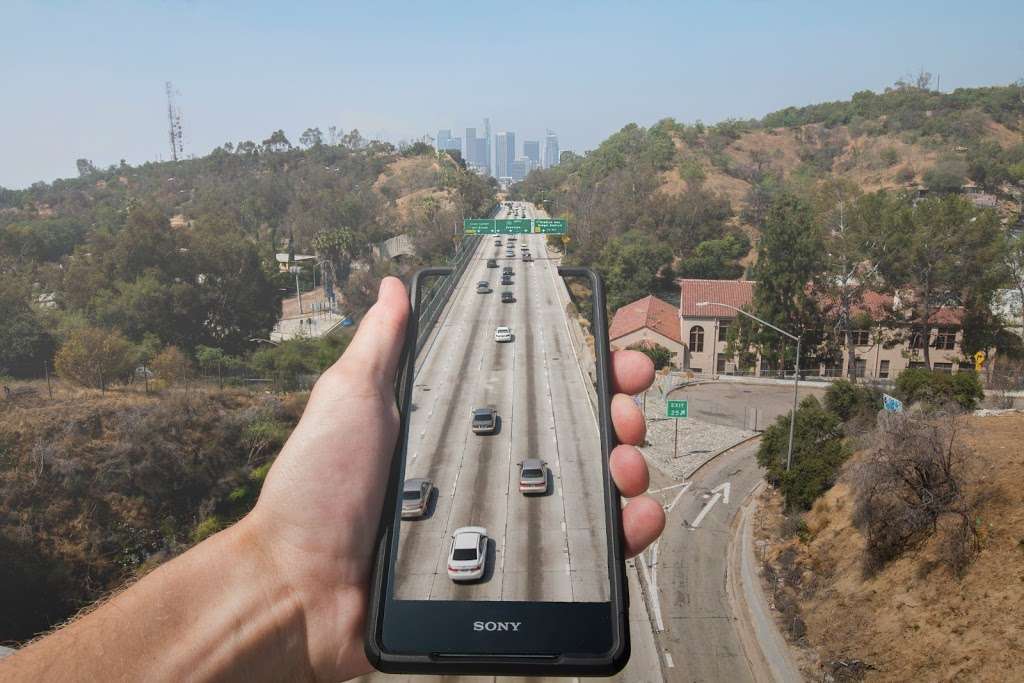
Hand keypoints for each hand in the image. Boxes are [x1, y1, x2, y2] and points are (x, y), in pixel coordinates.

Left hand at [247, 276, 664, 680]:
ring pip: (585, 491)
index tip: (611, 357)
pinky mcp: (507, 573)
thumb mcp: (349, 402)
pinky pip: (577, 554)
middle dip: (615, 415)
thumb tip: (393, 288)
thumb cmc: (316, 495)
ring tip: (628, 463)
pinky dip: (619, 535)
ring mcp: (499, 522)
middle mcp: (483, 471)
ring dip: (625, 469)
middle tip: (627, 410)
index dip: (579, 370)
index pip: (533, 388)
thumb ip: (381, 346)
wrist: (302, 592)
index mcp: (455, 428)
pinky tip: (634, 519)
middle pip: (570, 437)